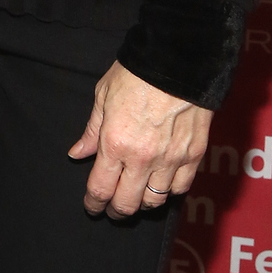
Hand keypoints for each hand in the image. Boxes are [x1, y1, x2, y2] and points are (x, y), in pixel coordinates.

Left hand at [69, 61, 211, 218]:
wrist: (178, 61)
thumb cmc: (136, 74)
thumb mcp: (103, 96)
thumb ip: (91, 131)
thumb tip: (77, 154)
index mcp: (115, 144)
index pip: (100, 189)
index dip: (94, 204)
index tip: (92, 207)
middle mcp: (142, 158)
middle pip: (127, 203)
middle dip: (116, 211)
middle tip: (112, 209)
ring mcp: (170, 159)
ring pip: (155, 201)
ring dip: (143, 203)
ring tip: (137, 197)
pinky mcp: (194, 155)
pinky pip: (181, 188)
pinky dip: (170, 191)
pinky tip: (162, 185)